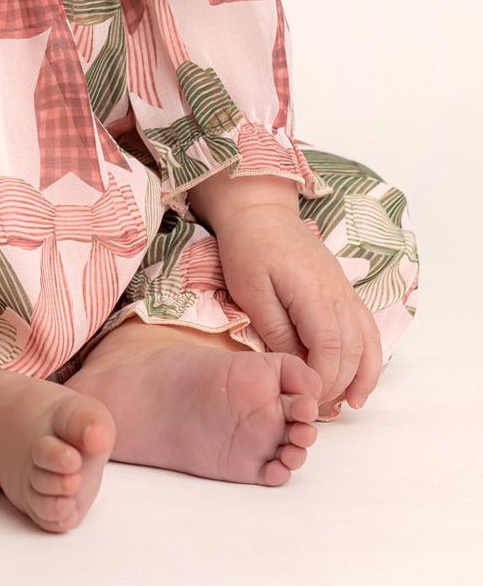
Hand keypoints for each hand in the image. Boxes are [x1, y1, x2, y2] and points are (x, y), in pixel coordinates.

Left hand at [214, 203, 382, 413]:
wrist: (260, 211)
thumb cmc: (248, 248)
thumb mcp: (251, 292)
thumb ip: (275, 331)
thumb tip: (295, 369)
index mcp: (314, 293)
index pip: (329, 348)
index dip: (320, 379)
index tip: (303, 398)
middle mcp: (338, 293)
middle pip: (351, 350)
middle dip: (336, 384)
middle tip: (315, 406)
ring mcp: (344, 290)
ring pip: (366, 341)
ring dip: (362, 375)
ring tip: (349, 404)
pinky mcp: (343, 290)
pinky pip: (366, 327)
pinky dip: (369, 355)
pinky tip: (359, 377)